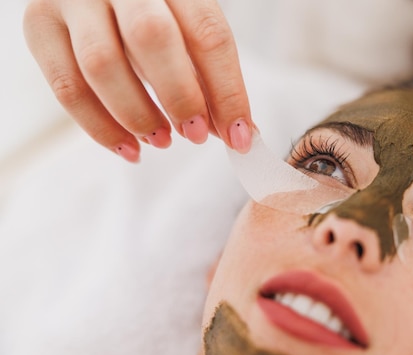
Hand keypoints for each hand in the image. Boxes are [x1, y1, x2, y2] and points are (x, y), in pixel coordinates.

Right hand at [24, 0, 252, 162]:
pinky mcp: (39, 23)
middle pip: (152, 38)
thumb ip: (207, 76)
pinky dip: (100, 127)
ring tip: (160, 141)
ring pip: (101, 63)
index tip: (240, 137)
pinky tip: (128, 147)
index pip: (207, 32)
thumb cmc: (155, 15)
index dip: (227, 91)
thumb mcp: (186, 30)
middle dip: (180, 97)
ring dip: (137, 115)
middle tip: (194, 135)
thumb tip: (237, 134)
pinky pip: (66, 86)